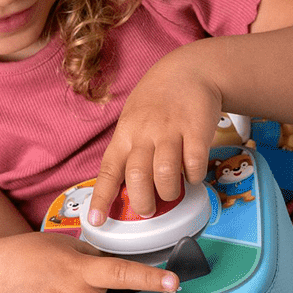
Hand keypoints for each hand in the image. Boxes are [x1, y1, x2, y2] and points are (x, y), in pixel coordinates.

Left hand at [89, 44, 222, 222]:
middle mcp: (144, 133)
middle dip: (142, 202)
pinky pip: (194, 164)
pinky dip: (193, 177)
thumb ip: (128, 149)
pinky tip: (191, 174)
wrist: (188, 71)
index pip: (109, 170)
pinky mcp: (196, 130)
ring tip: (171, 193)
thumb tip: (122, 186)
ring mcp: (171, 131)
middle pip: (137, 177)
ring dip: (169, 193)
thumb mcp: (132, 120)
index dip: (102, 198)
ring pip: (165, 174)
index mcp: (125, 134)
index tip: (96, 221)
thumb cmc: (156, 101)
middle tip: (148, 210)